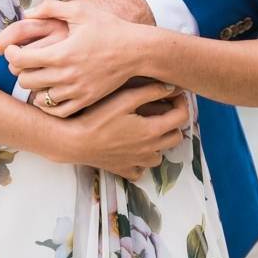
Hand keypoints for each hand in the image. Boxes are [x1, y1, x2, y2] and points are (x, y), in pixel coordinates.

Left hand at [2, 0, 144, 116]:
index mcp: (61, 52)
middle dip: (19, 70)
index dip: (10, 53)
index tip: (12, 49)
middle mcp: (66, 75)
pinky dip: (47, 104)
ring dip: (33, 87)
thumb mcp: (80, 11)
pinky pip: (58, 111)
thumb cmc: (109, 28)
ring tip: (36, 76)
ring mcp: (76, 91)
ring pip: (39, 97)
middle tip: (23, 61)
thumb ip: (51, 8)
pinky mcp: (86, 100)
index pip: (21, 60)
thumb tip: (27, 12)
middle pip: (26, 80)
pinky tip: (48, 92)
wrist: (136, 50)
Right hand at [55, 82, 188, 180]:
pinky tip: (133, 149)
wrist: (74, 142)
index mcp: (153, 130)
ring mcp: (137, 162)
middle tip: (163, 110)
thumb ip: (151, 91)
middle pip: (175, 137)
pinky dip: (142, 161)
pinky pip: (141, 169)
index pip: (182, 117)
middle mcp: (150, 149)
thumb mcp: (125, 98)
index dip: (182, 103)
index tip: (175, 95)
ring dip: (159, 142)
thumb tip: (172, 88)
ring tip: (147, 129)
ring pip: (160, 155)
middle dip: (173, 122)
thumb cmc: (97, 117)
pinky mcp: (124, 169)